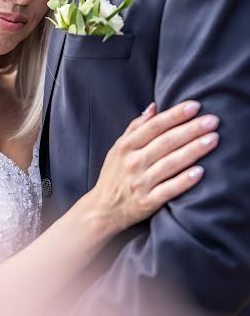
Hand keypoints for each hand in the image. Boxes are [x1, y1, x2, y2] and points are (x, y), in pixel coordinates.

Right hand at [91, 101, 218, 232]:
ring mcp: (140, 183)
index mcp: (126, 146)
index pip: (154, 126)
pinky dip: (183, 181)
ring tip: (212, 140)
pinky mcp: (147, 202)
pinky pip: (169, 190)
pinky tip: (200, 172)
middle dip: (190, 130)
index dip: (175, 115)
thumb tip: (154, 107)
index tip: (195, 106)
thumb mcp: (118, 148)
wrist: (103, 210)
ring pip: (170, 163)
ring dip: (193, 151)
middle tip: (212, 121)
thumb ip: (135, 127)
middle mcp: (133, 162)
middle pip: (165, 142)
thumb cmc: (114, 175)